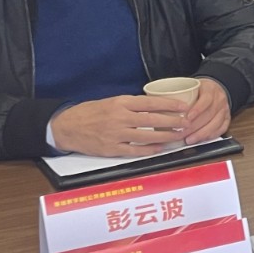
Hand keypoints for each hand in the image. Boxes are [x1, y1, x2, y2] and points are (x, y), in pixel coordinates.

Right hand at [51, 95, 189, 157]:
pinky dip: (149, 150)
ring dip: (166, 137)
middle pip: (153, 120)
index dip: (170, 104)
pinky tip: (160, 148)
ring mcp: (115, 134)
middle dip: (173, 122)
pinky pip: (135, 150)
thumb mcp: (110, 102)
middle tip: (187, 123)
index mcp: (120, 103)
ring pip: (147, 136)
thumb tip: (154, 106)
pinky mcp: (111, 148)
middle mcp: (119, 118)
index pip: (151, 102)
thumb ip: (130, 105)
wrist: (66, 127)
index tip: (183, 106)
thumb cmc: (90, 113)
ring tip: (179, 135)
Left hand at [182, 78, 231, 144]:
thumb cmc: (199, 89)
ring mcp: (224, 109)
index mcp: (210, 89)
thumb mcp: (189, 86)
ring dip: (202, 133)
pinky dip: (212, 135)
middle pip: (209, 114)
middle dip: (195, 126)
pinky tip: (202, 139)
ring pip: (216, 123)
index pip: (206, 100)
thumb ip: (178, 92)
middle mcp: (219, 99)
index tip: (187, 118)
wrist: (214, 88)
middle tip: (181, 133)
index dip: (197, 110)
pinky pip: (222, 128)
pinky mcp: (227, 118)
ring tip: (189, 140)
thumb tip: (159, 103)